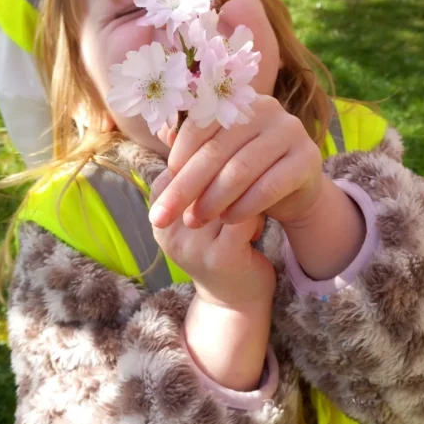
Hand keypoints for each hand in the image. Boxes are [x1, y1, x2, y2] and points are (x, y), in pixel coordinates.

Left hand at [150, 95, 324, 230]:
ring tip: (194, 221)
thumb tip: (163, 134)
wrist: (294, 189)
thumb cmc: (246, 170)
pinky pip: (269, 187)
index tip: (160, 186)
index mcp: (237, 101)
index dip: (177, 158)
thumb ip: (194, 144)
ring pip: (240, 170)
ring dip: (212, 200)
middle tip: (163, 216)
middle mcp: (265, 109)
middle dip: (185, 188)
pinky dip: (243, 207)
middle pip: (216, 151)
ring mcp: (289, 132)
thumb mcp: (218, 156)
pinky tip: (227, 220)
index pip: (199, 125)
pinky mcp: (307, 159)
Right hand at [150, 170, 274, 306]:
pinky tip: (264, 212)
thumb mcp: (198, 208)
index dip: (207, 157)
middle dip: (227, 166)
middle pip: (199, 179)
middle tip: (251, 159)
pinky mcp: (220, 257)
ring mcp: (192, 246)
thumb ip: (190, 173)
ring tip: (257, 187)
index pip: (178, 168)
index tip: (229, 157)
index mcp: (159, 215)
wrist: (233, 296)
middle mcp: (168, 231)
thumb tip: (171, 127)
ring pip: (223, 193)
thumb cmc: (217, 243)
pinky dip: (256, 207)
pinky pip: (242, 215)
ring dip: (245, 187)